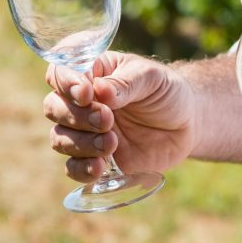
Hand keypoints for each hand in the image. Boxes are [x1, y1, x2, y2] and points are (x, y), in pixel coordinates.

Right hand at [44, 52, 196, 182]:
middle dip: (77, 116)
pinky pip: (73, 167)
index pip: (59, 73)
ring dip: (81, 143)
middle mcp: (81, 102)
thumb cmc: (166, 92)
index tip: (87, 94)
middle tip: (108, 119)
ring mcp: (85, 132)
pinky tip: (100, 168)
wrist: (187, 124)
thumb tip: (100, 91)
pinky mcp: (95, 158)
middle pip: (54, 107)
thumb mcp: (152, 78)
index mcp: (90, 73)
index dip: (65, 83)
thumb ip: (126, 83)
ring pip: (60, 138)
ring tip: (112, 143)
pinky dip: (81, 169)